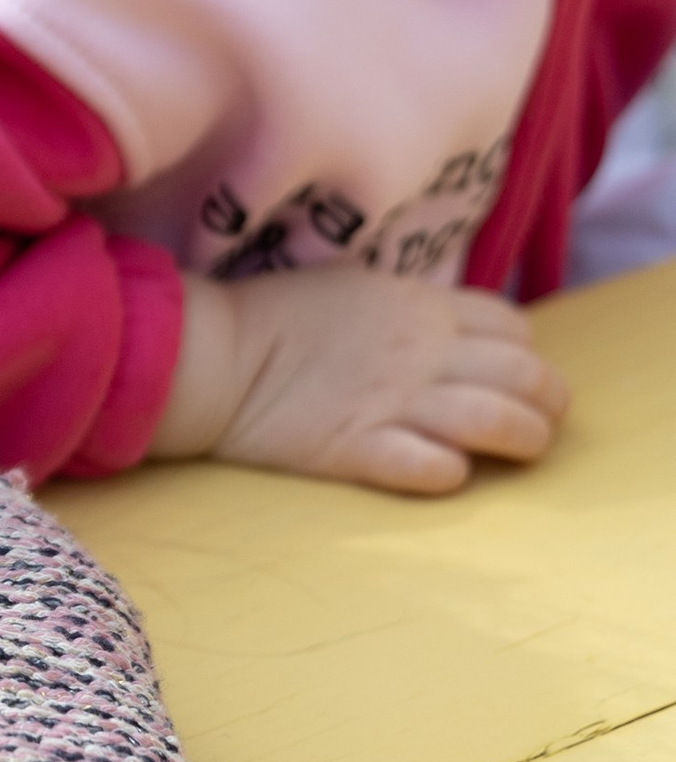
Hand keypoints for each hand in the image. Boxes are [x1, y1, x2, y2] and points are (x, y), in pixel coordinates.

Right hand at [149, 268, 565, 494]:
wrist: (214, 353)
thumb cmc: (277, 317)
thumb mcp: (357, 288)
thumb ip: (411, 311)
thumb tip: (450, 334)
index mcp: (422, 306)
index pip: (512, 327)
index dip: (526, 355)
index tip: (515, 377)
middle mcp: (422, 351)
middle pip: (524, 374)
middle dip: (547, 403)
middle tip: (538, 425)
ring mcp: (395, 401)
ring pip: (497, 421)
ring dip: (522, 440)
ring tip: (518, 454)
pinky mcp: (361, 448)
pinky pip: (433, 467)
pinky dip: (451, 473)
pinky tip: (445, 472)